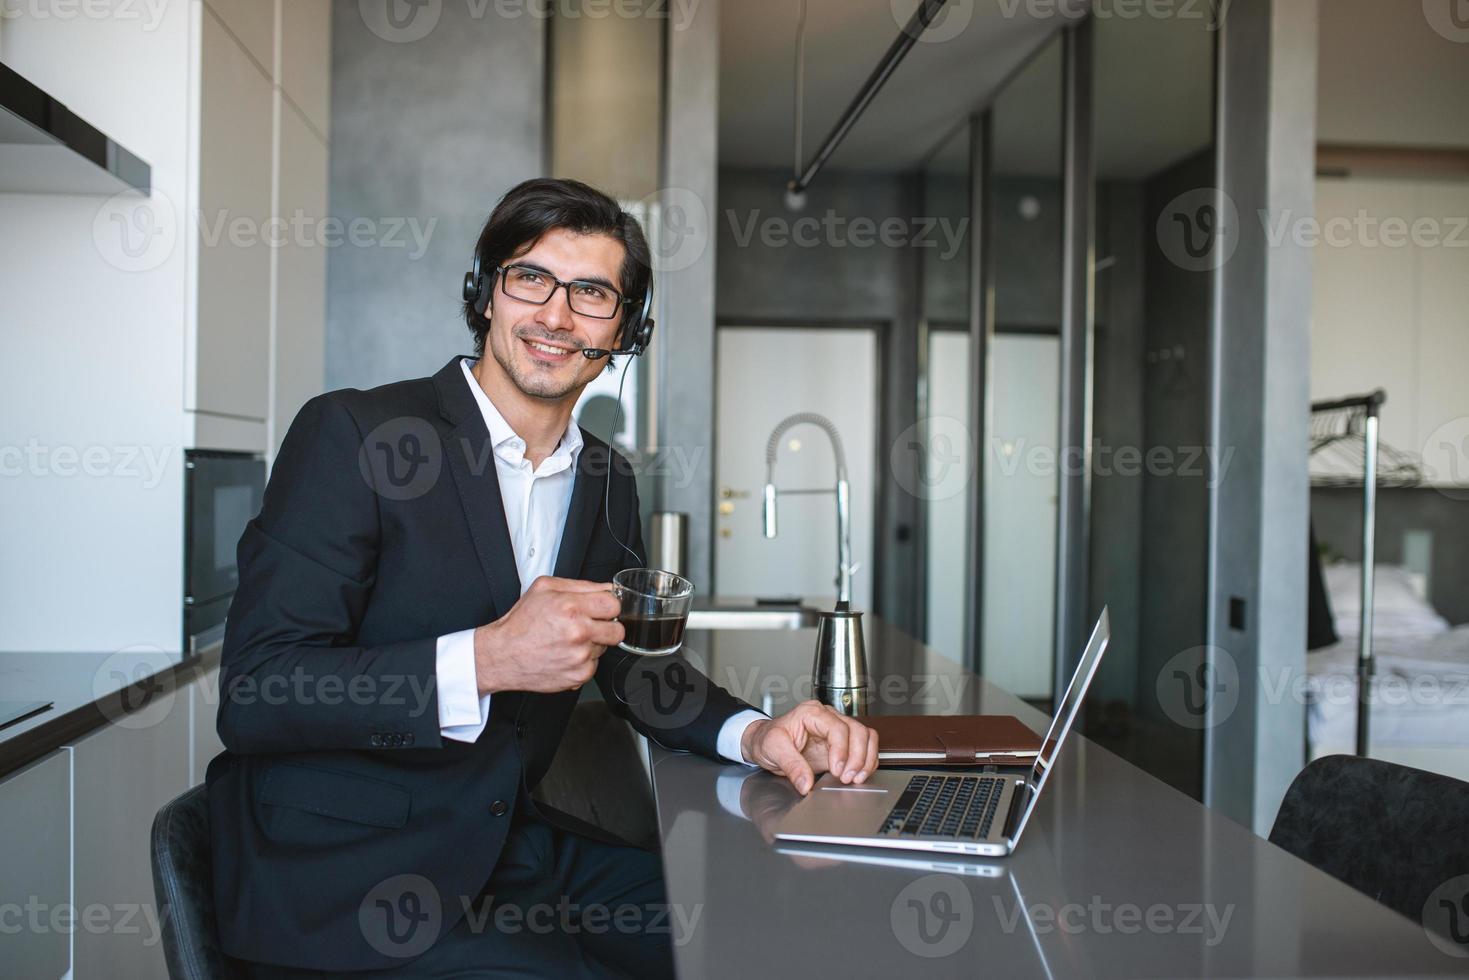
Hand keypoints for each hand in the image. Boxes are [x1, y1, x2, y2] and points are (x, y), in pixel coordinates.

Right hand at [473, 576, 622, 694]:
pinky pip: (594, 665)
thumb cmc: (521, 623)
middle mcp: (578, 633)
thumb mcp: (544, 588)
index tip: (601, 609)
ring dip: (592, 644)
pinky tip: (566, 654)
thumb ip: (580, 585)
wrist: (503, 655)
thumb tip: (606, 588)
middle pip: (617, 630)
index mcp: (571, 608)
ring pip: (605, 648)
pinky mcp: (579, 675)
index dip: (608, 605)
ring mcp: (580, 657)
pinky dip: (583, 660)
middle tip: (589, 626)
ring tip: (568, 640)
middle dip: (607, 626)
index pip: (614, 604)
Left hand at [739, 700, 879, 794]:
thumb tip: (806, 783)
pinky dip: (866, 761)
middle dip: (857, 757)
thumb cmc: (767, 739)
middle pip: (857, 730)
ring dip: (865, 759)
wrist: (762, 742)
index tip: (837, 770)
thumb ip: (791, 765)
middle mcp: (827, 717)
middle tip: (848, 777)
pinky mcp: (839, 745)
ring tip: (856, 778)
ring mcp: (836, 730)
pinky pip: (863, 747)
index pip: (838, 728)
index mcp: (812, 712)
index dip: (842, 750)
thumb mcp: (773, 749)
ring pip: (865, 737)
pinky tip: (858, 775)